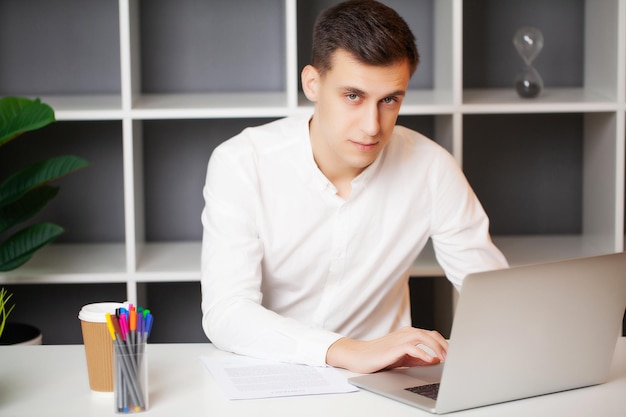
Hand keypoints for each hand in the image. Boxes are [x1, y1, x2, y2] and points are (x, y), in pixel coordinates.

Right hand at [325, 326, 447, 373]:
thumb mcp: (403, 358)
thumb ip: (418, 358)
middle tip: (453, 356)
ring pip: (423, 337)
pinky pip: (412, 347)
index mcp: (409, 334)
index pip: (432, 335)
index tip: (453, 354)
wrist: (359, 356)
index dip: (444, 343)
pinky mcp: (394, 347)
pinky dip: (423, 353)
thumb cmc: (380, 356)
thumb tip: (436, 360)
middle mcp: (406, 333)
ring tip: (445, 357)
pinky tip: (430, 360)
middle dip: (444, 345)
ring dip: (436, 347)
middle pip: (430, 334)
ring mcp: (399, 339)